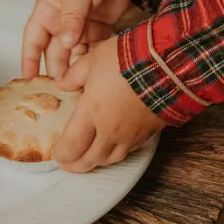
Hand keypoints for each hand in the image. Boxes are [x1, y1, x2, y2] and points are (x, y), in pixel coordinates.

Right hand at [21, 0, 131, 81]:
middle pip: (55, 50)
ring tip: (77, 85)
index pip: (33, 38)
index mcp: (48, 10)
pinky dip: (92, 59)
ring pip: (74, 53)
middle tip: (60, 88)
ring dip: (75, 67)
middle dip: (56, 68)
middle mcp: (62, 20)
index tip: (27, 78)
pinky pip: (93, 48)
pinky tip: (93, 71)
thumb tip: (65, 43)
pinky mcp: (100, 26)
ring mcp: (81, 24)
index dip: (29, 58)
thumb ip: (70, 20)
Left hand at [52, 36, 162, 171]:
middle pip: (88, 161)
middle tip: (67, 162)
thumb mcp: (94, 58)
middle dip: (74, 165)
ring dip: (95, 160)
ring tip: (89, 155)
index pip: (70, 148)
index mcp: (91, 113)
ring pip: (109, 159)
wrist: (168, 64)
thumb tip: (62, 84)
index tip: (56, 151)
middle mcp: (109, 131)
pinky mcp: (147, 133)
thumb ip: (74, 74)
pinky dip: (116, 152)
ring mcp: (130, 135)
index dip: (60, 154)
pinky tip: (114, 143)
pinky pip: (128, 151)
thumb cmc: (127, 58)